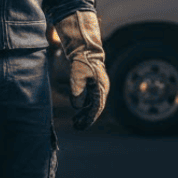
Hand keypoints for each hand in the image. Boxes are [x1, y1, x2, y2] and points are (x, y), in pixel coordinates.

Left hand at [55, 11, 108, 130]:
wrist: (86, 49)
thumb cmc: (81, 62)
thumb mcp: (76, 77)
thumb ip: (77, 92)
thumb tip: (77, 107)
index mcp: (100, 88)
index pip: (96, 108)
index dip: (89, 119)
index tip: (81, 126)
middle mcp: (103, 89)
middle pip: (96, 109)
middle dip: (86, 119)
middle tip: (76, 127)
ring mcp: (100, 87)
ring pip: (93, 105)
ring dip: (85, 114)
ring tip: (75, 122)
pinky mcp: (95, 86)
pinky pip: (91, 100)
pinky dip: (85, 107)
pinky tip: (78, 113)